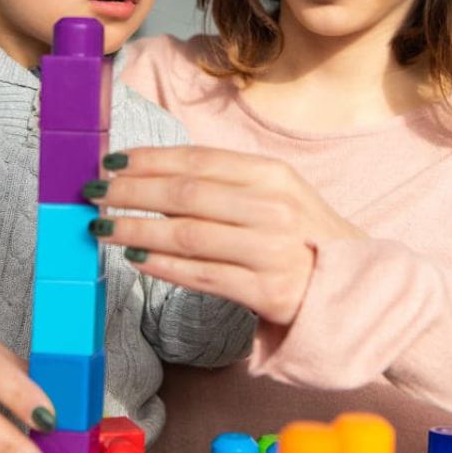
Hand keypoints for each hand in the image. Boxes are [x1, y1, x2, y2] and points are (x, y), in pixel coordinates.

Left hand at [85, 147, 363, 325]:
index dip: (149, 160)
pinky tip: (135, 260)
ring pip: (187, 235)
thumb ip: (224, 183)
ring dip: (137, 230)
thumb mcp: (275, 194)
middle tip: (94, 193)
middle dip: (132, 191)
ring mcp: (271, 250)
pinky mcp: (268, 292)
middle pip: (185, 195)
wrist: (357, 288)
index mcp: (272, 174)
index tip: (111, 162)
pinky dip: (162, 267)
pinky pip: (202, 276)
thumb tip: (152, 178)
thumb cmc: (303, 235)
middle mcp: (273, 207)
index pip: (197, 160)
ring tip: (103, 228)